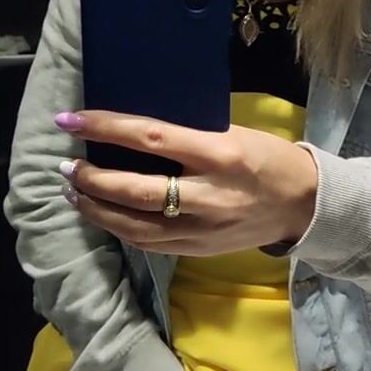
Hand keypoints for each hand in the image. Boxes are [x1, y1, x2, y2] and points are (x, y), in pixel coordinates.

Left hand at [56, 110, 317, 255]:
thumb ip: (186, 135)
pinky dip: (119, 228)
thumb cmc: (266, 158)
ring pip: (134, 225)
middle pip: (135, 190)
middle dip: (92, 178)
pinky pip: (148, 242)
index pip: (149, 138)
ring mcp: (201, 228)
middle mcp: (207, 194)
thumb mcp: (231, 133)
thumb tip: (131, 129)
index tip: (69, 120)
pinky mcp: (197, 250)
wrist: (303, 205)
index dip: (105, 127)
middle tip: (66, 166)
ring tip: (73, 192)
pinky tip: (102, 214)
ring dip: (96, 209)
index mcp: (218, 153)